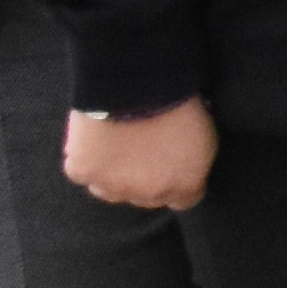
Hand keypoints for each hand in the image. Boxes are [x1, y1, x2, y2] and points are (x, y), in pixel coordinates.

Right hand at [65, 100, 214, 210]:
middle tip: (140, 151)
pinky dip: (84, 159)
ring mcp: (114, 187)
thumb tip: (185, 169)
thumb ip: (194, 164)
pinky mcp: (83, 173)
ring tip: (115, 146)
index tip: (169, 167)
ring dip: (111, 176)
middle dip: (144, 180)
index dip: (175, 183)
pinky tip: (93, 140)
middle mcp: (149, 194)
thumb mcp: (205, 136)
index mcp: (185, 186)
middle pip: (145, 198)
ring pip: (109, 192)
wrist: (138, 87)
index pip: (182, 200)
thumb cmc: (178, 102)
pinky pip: (80, 172)